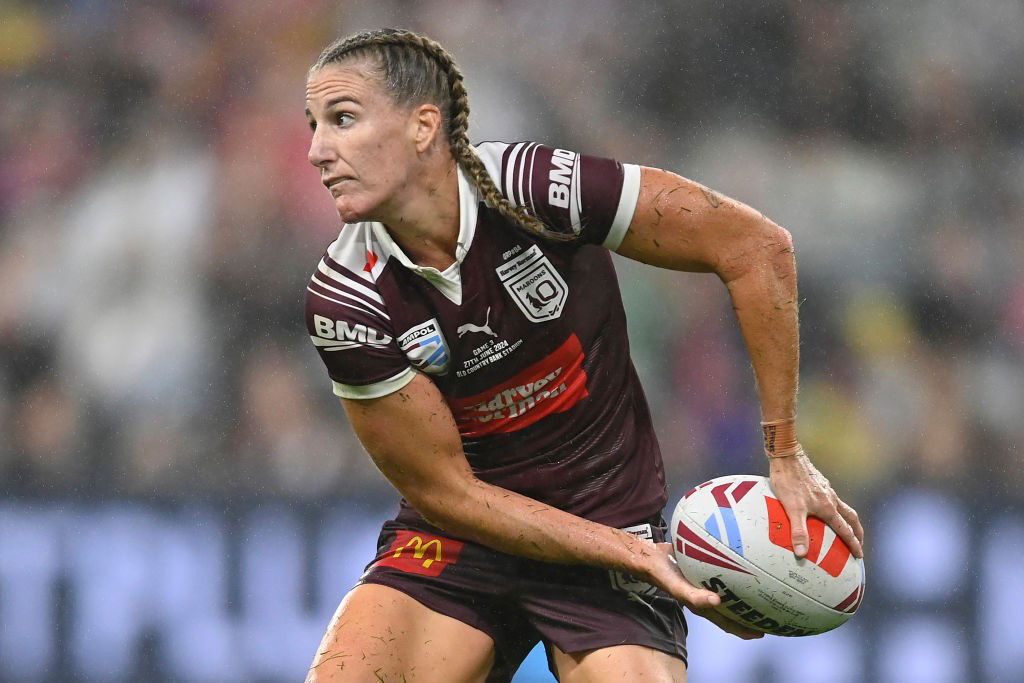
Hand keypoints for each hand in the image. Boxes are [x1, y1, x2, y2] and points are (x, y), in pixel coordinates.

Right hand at [648, 543, 763, 639]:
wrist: (649, 557)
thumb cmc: (660, 574)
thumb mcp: (677, 587)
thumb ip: (694, 596)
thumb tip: (717, 601)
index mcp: (701, 605)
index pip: (727, 622)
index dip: (743, 629)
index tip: (762, 631)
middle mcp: (704, 596)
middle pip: (731, 610)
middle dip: (748, 614)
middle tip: (768, 612)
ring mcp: (703, 583)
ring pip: (728, 593)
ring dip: (742, 595)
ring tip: (759, 590)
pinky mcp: (701, 570)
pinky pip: (721, 574)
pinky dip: (732, 573)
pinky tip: (740, 562)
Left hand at [768, 453, 864, 558]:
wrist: (786, 455)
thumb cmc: (788, 481)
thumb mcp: (792, 509)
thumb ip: (798, 531)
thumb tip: (802, 553)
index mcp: (828, 508)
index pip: (845, 531)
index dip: (853, 544)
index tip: (860, 555)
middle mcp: (831, 499)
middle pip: (851, 518)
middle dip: (857, 532)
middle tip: (860, 544)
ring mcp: (826, 489)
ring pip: (843, 507)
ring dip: (848, 520)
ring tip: (846, 528)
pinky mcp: (819, 482)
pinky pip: (832, 499)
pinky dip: (835, 508)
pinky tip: (825, 508)